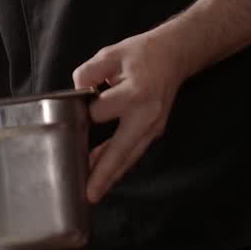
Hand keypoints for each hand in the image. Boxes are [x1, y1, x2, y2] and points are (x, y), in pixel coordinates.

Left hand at [72, 32, 189, 203]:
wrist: (174, 55)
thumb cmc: (141, 53)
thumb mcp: (110, 53)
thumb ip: (88, 71)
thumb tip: (76, 93)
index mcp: (134, 94)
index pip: (99, 112)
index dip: (84, 112)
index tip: (77, 108)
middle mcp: (146, 116)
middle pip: (120, 151)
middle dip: (103, 174)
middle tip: (89, 196)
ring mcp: (154, 127)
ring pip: (129, 157)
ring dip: (112, 176)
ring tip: (94, 194)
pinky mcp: (155, 132)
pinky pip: (135, 152)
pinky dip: (120, 165)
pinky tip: (106, 176)